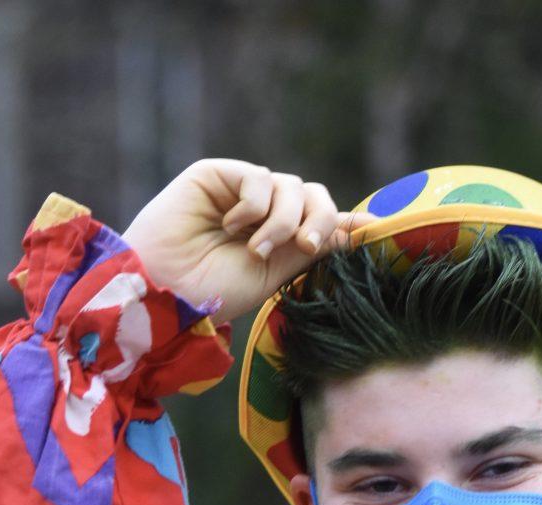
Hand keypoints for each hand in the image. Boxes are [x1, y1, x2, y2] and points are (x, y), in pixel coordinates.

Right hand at [121, 159, 372, 322]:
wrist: (167, 290)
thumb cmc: (214, 293)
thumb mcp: (274, 274)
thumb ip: (310, 248)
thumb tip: (354, 228)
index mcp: (279, 240)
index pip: (321, 219)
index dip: (346, 221)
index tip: (374, 228)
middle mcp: (264, 213)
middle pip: (314, 196)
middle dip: (319, 221)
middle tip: (306, 248)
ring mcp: (241, 192)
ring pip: (291, 187)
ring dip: (282, 222)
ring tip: (254, 249)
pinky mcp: (218, 175)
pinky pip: (259, 178)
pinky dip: (254, 206)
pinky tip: (231, 227)